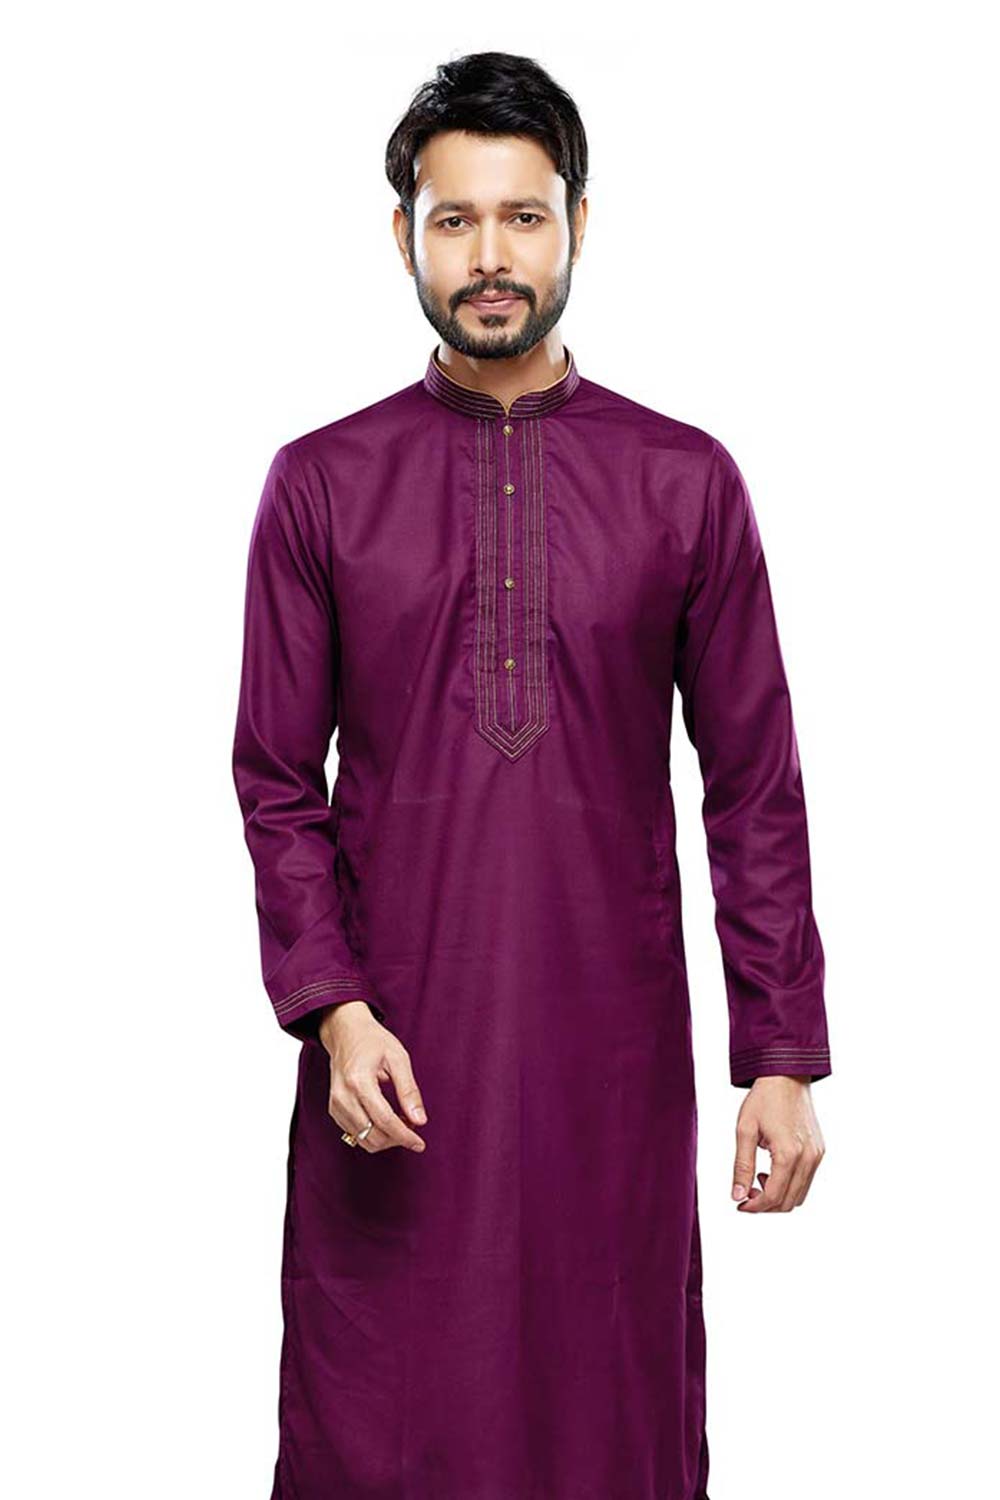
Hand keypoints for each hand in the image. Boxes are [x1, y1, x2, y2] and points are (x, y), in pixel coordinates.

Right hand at [317, 1000, 427, 1152]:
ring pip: (363, 1140)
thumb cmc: (373, 1041)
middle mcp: (343, 1097)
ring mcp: (336, 1105)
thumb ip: (409, 1090)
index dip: (405, 1136)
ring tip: (401, 1121)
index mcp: (359, 1082)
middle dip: (397, 1138)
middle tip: (414, 1124)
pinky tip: (386, 1120)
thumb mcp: (398, 1059)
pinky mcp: (334, 1110)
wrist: (345, 1033)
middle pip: (373, 1136)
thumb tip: (420, 1120)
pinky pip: (355, 1134)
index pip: (384, 1121)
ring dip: (386, 1139)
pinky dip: (374, 1134)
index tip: (420, 1144)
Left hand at [731, 1075, 824, 1211]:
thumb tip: (737, 1195)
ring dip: (778, 1196)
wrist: (786, 1076)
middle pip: (788, 1202)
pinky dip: (790, 1185)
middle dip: (765, 1205)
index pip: (773, 1197)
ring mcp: (816, 1155)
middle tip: (746, 1193)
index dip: (754, 1207)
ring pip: (800, 1195)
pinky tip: (773, 1170)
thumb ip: (741, 1166)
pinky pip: (806, 1181)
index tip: (739, 1204)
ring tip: (759, 1178)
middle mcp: (808, 1158)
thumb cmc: (763, 1099)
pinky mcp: (819, 1151)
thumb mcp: (745, 1131)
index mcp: (788, 1154)